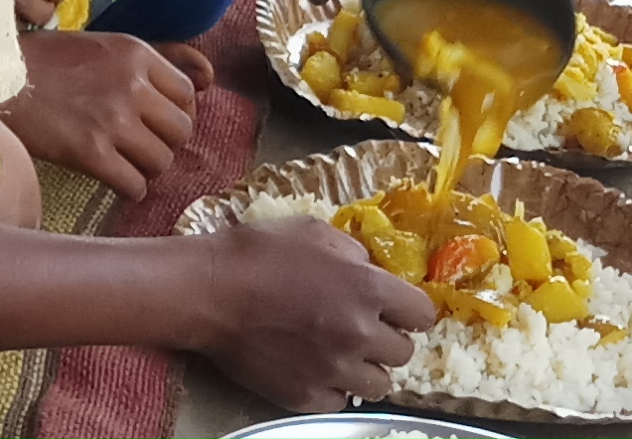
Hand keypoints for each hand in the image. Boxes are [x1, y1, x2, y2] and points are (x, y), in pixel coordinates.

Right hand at [0, 30, 199, 196]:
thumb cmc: (47, 62)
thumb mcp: (106, 45)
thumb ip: (161, 57)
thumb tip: (210, 78)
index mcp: (136, 53)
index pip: (187, 94)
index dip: (176, 112)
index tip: (155, 120)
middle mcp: (131, 85)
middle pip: (180, 131)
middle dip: (164, 142)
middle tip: (139, 144)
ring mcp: (112, 121)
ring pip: (161, 161)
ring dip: (146, 167)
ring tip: (123, 161)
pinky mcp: (91, 154)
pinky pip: (135, 185)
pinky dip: (128, 188)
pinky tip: (112, 178)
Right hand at [190, 219, 430, 410]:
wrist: (208, 291)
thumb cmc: (257, 253)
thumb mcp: (314, 232)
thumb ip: (353, 252)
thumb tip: (370, 270)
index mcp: (368, 288)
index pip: (423, 314)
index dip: (409, 310)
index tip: (396, 309)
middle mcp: (359, 334)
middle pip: (403, 353)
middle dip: (387, 338)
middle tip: (362, 328)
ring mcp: (333, 370)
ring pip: (379, 385)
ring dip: (365, 368)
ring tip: (341, 352)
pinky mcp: (305, 396)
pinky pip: (340, 401)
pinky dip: (333, 387)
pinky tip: (315, 367)